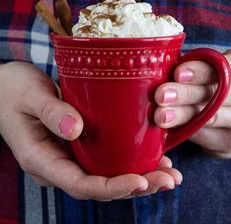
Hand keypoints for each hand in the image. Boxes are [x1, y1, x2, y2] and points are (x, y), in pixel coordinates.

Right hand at [0, 61, 181, 199]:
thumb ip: (50, 112)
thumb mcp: (29, 96)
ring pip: (108, 175)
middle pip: (101, 185)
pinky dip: (131, 161)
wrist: (7, 89)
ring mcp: (70, 156)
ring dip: (141, 176)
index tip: (141, 180)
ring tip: (170, 172)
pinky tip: (153, 156)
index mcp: (43, 160)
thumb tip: (76, 129)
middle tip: (169, 179)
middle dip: (137, 185)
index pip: (82, 184)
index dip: (112, 187)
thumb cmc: (14, 91)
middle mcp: (60, 164)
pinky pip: (106, 159)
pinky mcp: (79, 145)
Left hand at [154, 49, 230, 158]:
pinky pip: (208, 138)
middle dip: (187, 94)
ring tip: (160, 115)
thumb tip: (162, 72)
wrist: (225, 117)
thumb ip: (194, 70)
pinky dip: (186, 131)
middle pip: (219, 94)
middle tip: (161, 95)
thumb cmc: (209, 86)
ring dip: (183, 115)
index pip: (225, 69)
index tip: (178, 73)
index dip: (201, 71)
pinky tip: (169, 127)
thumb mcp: (207, 72)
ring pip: (212, 118)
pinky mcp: (230, 143)